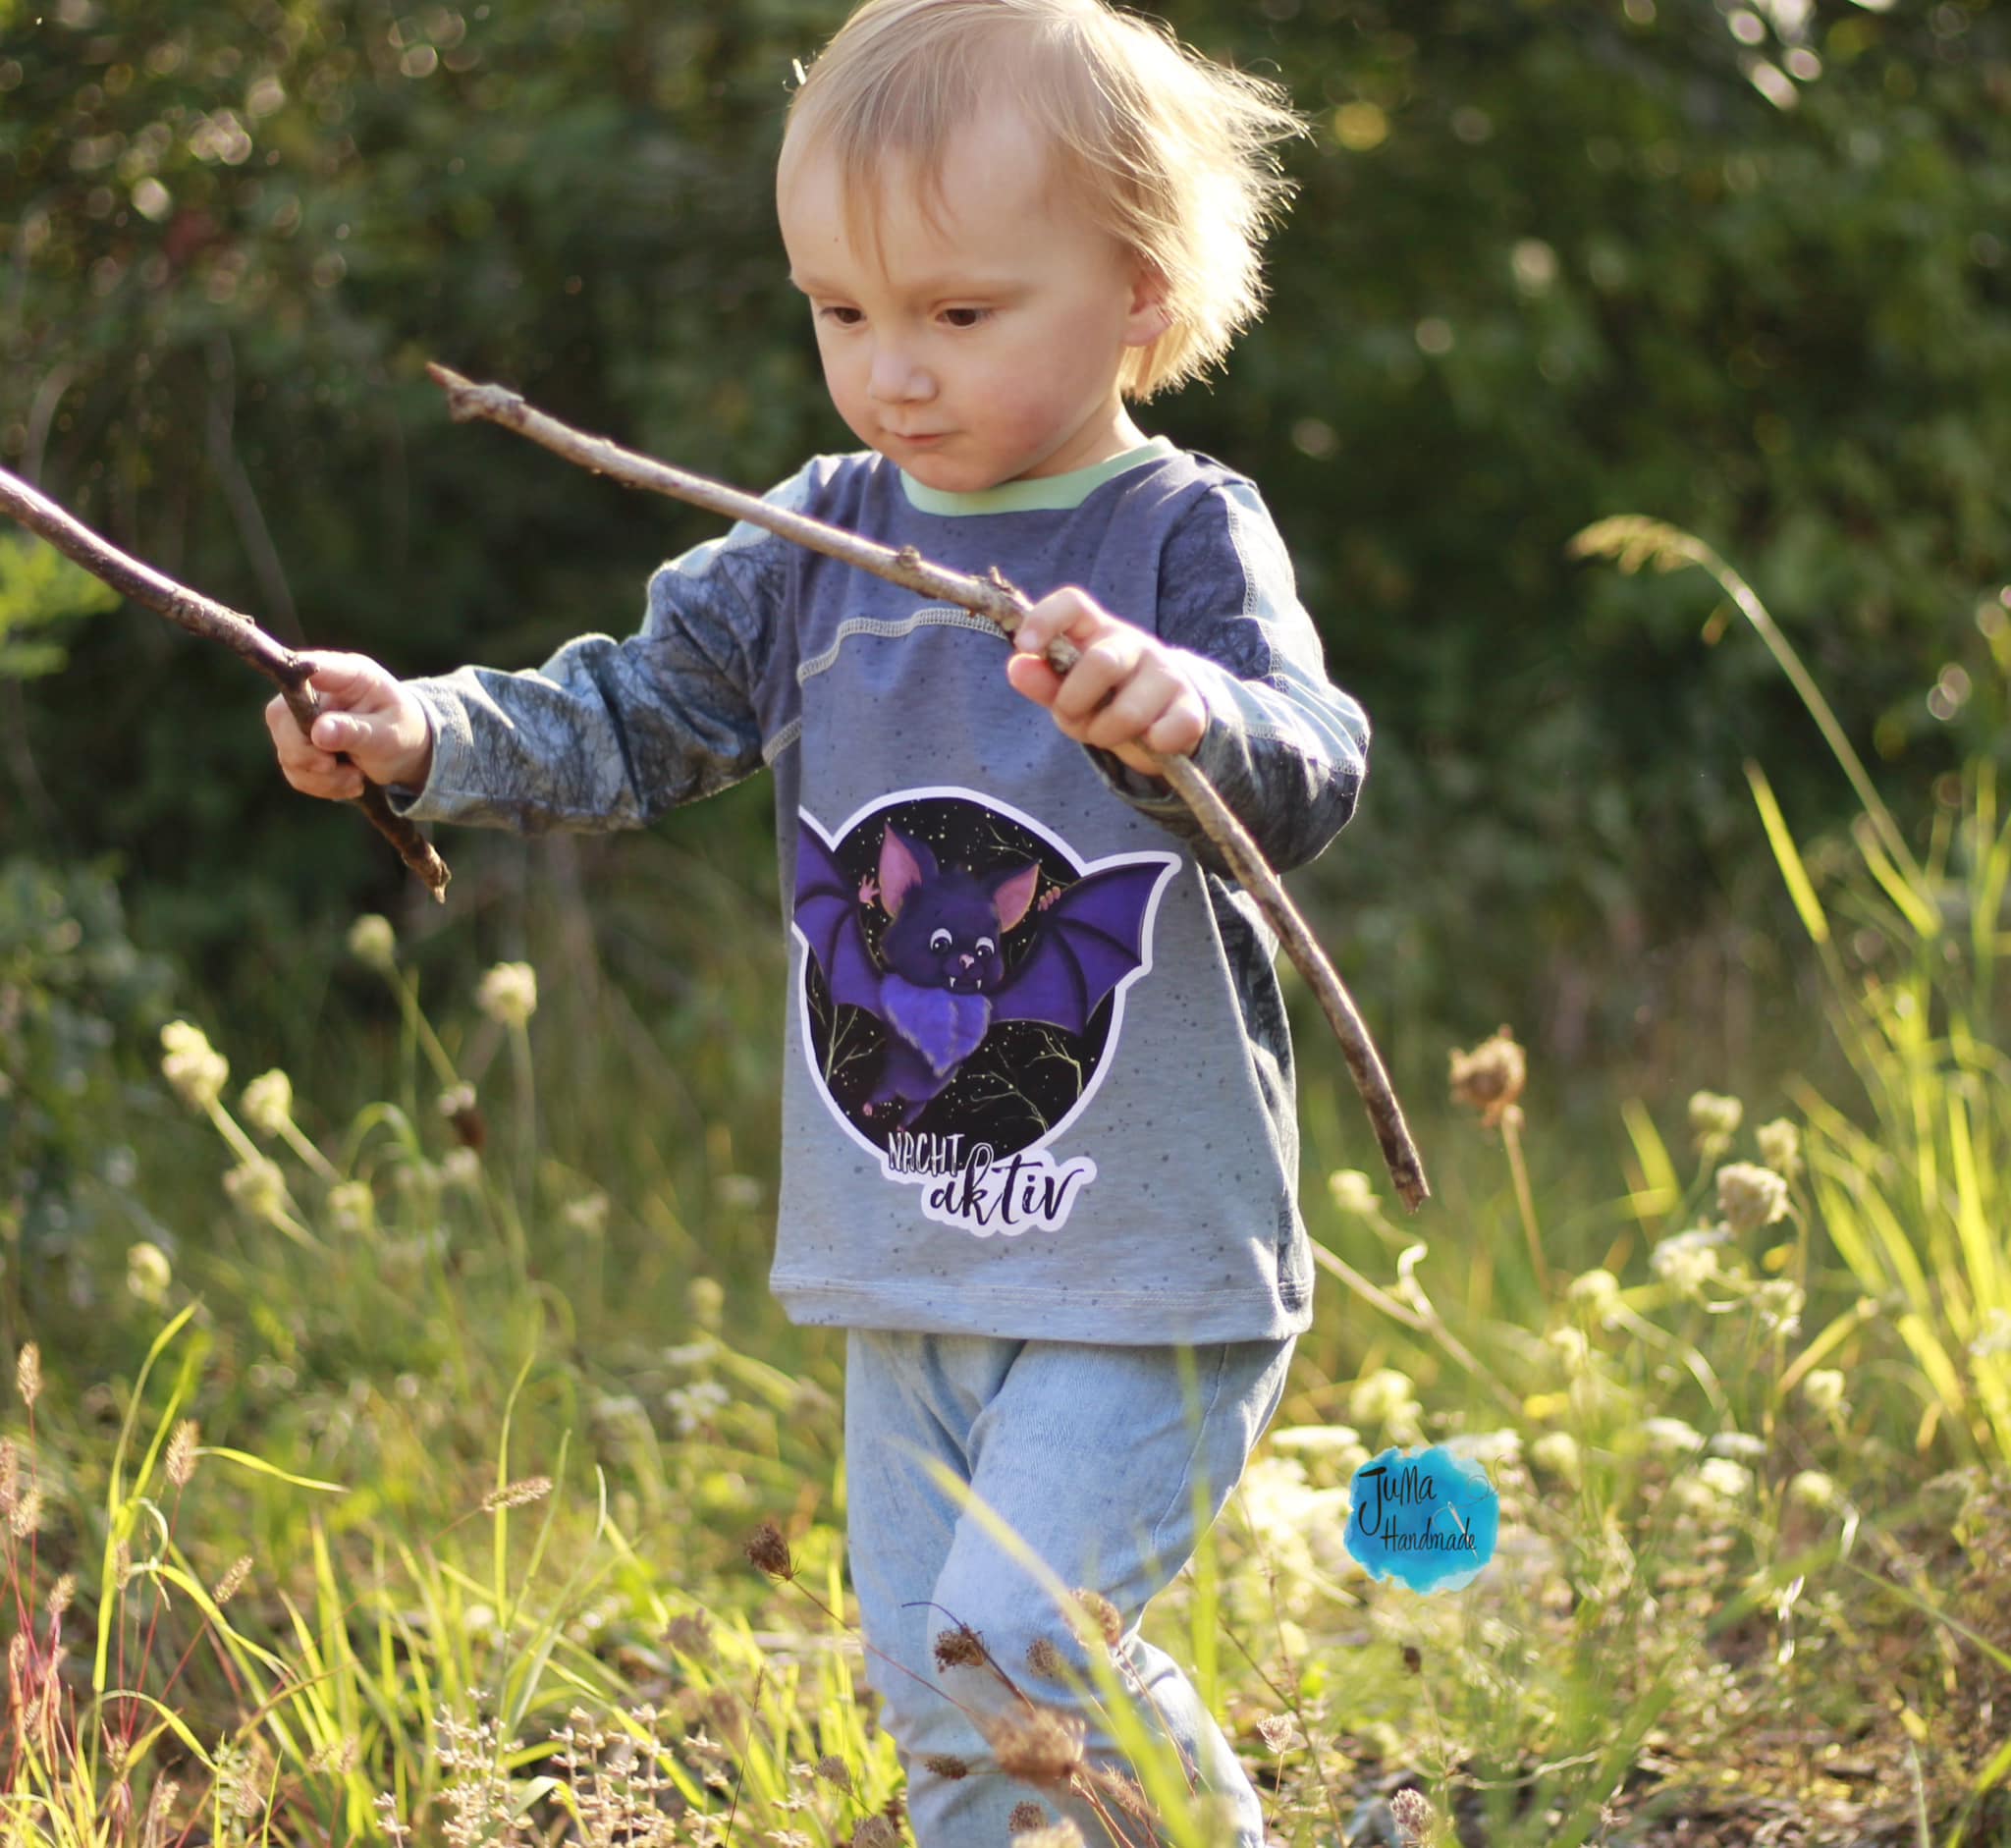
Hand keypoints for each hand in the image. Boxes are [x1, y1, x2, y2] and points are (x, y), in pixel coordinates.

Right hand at [265, 651, 432, 800]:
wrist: (409, 753)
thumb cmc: (404, 731)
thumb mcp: (390, 733)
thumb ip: (356, 731)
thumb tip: (319, 731)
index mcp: (346, 675)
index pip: (305, 667)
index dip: (291, 683)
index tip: (301, 715)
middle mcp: (316, 692)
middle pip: (280, 716)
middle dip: (305, 753)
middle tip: (333, 766)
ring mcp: (303, 718)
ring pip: (286, 750)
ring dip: (320, 776)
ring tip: (356, 777)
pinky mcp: (300, 745)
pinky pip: (295, 771)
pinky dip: (321, 785)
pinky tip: (349, 783)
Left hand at [1004, 587, 1206, 777]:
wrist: (1162, 724)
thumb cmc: (1104, 701)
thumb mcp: (1067, 693)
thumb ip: (1043, 682)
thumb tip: (1017, 667)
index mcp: (1096, 632)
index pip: (1072, 603)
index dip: (1045, 619)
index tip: (1026, 647)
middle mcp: (1133, 644)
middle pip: (1101, 662)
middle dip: (1075, 703)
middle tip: (1073, 718)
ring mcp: (1166, 673)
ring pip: (1129, 711)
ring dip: (1107, 734)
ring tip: (1108, 734)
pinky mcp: (1191, 707)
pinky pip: (1168, 732)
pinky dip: (1152, 746)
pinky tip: (1149, 742)